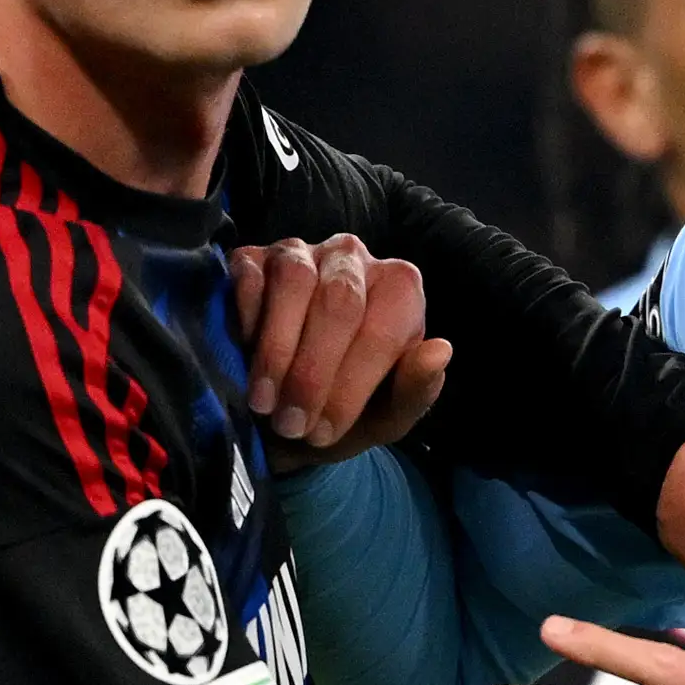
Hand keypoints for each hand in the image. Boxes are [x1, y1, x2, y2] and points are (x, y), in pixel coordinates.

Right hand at [227, 235, 454, 465]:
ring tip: (264, 401)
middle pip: (340, 302)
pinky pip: (249, 278)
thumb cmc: (342, 409)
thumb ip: (416, 391)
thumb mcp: (384, 416)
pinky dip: (245, 321)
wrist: (279, 414)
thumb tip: (440, 352)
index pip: (383, 330)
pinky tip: (244, 357)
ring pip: (294, 281)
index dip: (353, 385)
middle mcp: (354, 259)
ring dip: (276, 350)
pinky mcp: (252, 256)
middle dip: (313, 372)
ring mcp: (301, 251)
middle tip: (291, 424)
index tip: (325, 433)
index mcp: (399, 290)